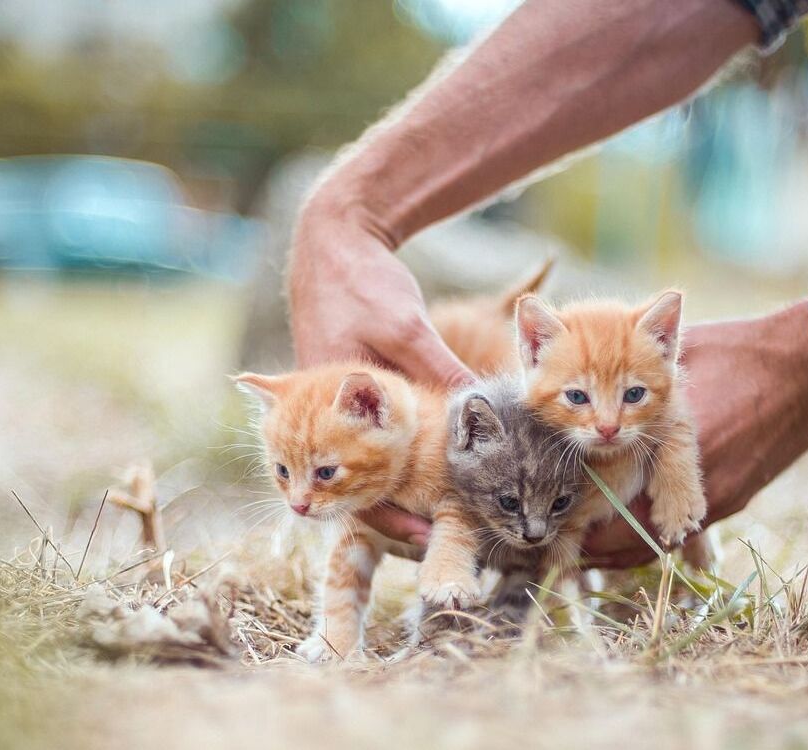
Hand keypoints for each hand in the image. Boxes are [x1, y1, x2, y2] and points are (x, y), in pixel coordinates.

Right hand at [290, 196, 473, 545]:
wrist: (332, 240)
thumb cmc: (363, 282)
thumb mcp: (407, 329)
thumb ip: (442, 371)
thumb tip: (485, 411)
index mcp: (325, 404)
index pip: (350, 479)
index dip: (388, 512)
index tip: (424, 532)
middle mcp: (322, 409)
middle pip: (352, 478)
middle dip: (392, 507)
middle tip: (434, 530)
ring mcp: (331, 399)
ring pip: (359, 455)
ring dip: (391, 481)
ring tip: (433, 508)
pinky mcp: (346, 387)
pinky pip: (364, 430)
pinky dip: (391, 448)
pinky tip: (426, 459)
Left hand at [581, 301, 807, 567]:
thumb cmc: (742, 350)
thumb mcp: (679, 359)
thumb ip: (636, 374)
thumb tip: (593, 379)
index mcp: (671, 442)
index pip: (612, 505)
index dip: (579, 521)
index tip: (555, 523)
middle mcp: (694, 478)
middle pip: (632, 537)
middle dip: (595, 546)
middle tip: (564, 548)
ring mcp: (720, 494)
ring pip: (659, 543)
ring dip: (624, 548)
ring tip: (590, 551)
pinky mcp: (737, 495)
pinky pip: (686, 531)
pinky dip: (656, 536)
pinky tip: (635, 532)